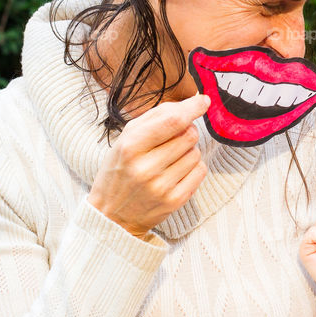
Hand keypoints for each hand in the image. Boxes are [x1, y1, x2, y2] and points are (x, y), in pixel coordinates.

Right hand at [88, 94, 210, 237]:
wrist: (112, 215)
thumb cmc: (120, 170)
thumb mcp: (126, 139)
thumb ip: (155, 117)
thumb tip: (189, 104)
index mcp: (130, 146)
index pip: (172, 121)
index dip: (192, 108)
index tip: (203, 100)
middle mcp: (146, 167)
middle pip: (189, 135)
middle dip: (187, 131)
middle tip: (175, 137)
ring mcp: (161, 186)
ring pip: (196, 153)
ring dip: (188, 151)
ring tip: (170, 159)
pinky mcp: (174, 201)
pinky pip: (200, 172)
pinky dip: (193, 167)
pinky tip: (177, 172)